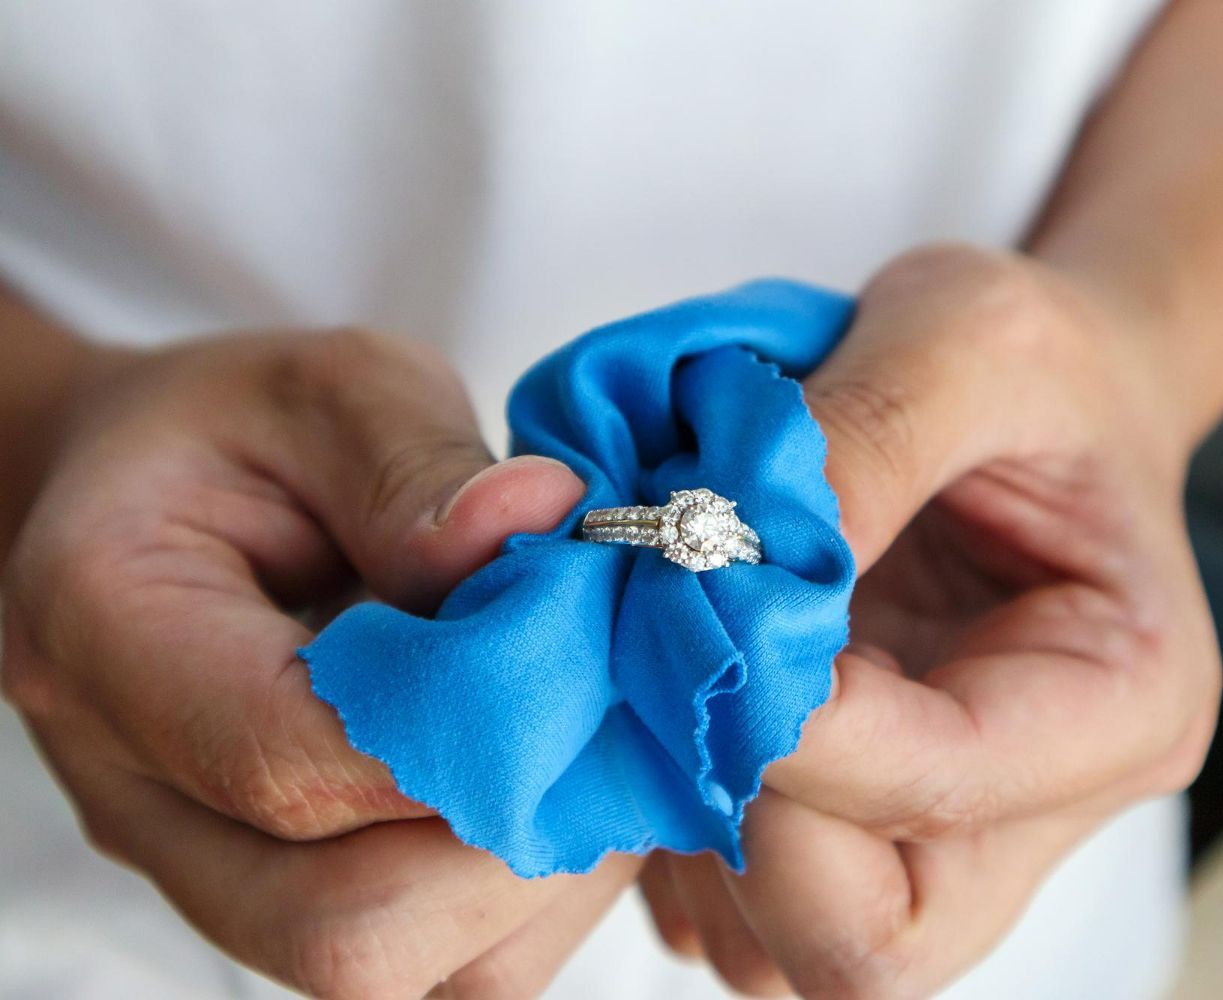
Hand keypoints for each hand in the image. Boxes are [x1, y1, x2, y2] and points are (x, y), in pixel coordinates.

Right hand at [1, 329, 637, 998]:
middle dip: (524, 832)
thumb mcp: (326, 389)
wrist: (159, 502)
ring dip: (541, 870)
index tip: (583, 651)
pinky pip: (434, 964)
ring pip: (405, 972)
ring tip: (587, 736)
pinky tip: (553, 772)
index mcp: (111, 639)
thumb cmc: (235, 436)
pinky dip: (527, 888)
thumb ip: (418, 460)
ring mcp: (214, 874)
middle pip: (351, 934)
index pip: (291, 764)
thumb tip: (544, 522)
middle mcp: (145, 799)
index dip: (472, 733)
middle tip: (609, 713)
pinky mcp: (290, 899)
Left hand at [639, 244, 1221, 997]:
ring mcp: (933, 838)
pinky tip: (672, 698)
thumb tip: (728, 553)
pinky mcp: (847, 830)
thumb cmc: (1036, 368)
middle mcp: (1030, 810)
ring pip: (778, 946)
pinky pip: (729, 905)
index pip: (938, 790)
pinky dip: (669, 826)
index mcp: (1116, 703)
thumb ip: (862, 433)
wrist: (1037, 404)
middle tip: (673, 678)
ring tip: (663, 673)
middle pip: (868, 946)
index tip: (699, 605)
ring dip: (686, 827)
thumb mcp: (971, 335)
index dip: (790, 721)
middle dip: (737, 826)